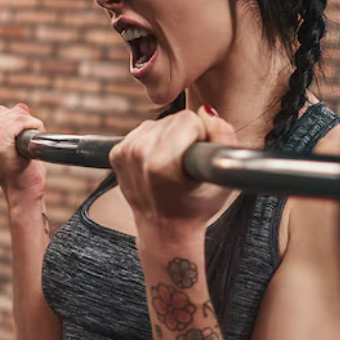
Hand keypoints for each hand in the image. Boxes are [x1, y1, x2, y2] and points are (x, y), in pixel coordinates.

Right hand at [0, 103, 46, 200]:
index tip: (19, 142)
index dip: (17, 123)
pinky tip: (29, 145)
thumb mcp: (13, 142)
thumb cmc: (20, 170)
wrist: (23, 191)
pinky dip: (33, 127)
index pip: (1, 112)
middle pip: (9, 111)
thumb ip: (13, 123)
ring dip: (31, 127)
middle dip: (25, 124)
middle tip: (25, 146)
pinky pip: (22, 121)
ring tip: (27, 146)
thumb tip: (20, 106)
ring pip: (18, 115)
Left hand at [109, 106, 238, 234]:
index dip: (201, 135)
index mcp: (161, 163)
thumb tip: (206, 110)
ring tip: (172, 164)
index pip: (189, 119)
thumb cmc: (197, 205)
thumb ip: (223, 138)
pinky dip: (153, 140)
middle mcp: (138, 155)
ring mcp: (124, 154)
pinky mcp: (116, 153)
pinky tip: (157, 162)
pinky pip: (143, 130)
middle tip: (186, 163)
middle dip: (185, 134)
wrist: (164, 229)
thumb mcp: (222, 180)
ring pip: (157, 122)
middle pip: (172, 118)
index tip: (198, 159)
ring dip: (168, 136)